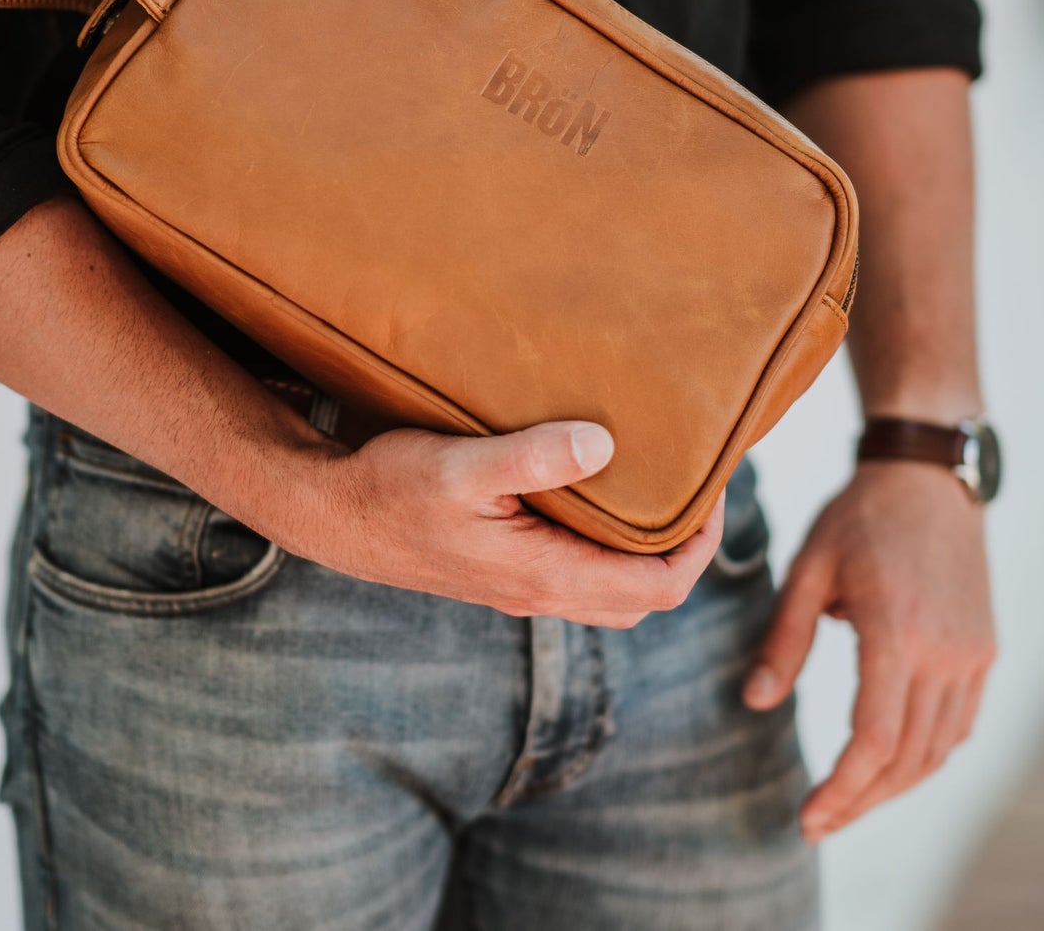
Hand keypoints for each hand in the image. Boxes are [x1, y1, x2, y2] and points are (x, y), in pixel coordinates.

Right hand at [264, 419, 724, 627]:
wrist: (331, 515)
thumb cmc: (391, 487)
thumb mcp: (461, 466)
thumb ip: (534, 457)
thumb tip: (605, 443)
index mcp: (542, 574)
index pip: (656, 589)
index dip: (700, 549)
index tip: (712, 493)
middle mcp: (537, 592)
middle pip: (643, 600)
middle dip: (683, 555)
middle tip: (695, 493)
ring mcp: (518, 586)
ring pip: (609, 592)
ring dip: (645, 555)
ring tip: (656, 493)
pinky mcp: (501, 571)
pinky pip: (576, 574)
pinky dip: (606, 548)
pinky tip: (595, 498)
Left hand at [741, 460, 994, 839]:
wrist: (927, 478)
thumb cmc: (857, 517)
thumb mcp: (808, 568)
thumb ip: (784, 640)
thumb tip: (755, 702)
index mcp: (896, 630)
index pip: (876, 739)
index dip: (843, 789)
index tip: (809, 816)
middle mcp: (944, 651)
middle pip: (908, 758)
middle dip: (862, 800)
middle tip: (818, 822)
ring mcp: (973, 654)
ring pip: (939, 750)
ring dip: (894, 786)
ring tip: (847, 800)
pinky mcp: (984, 650)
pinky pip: (960, 725)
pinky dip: (926, 755)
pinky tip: (890, 763)